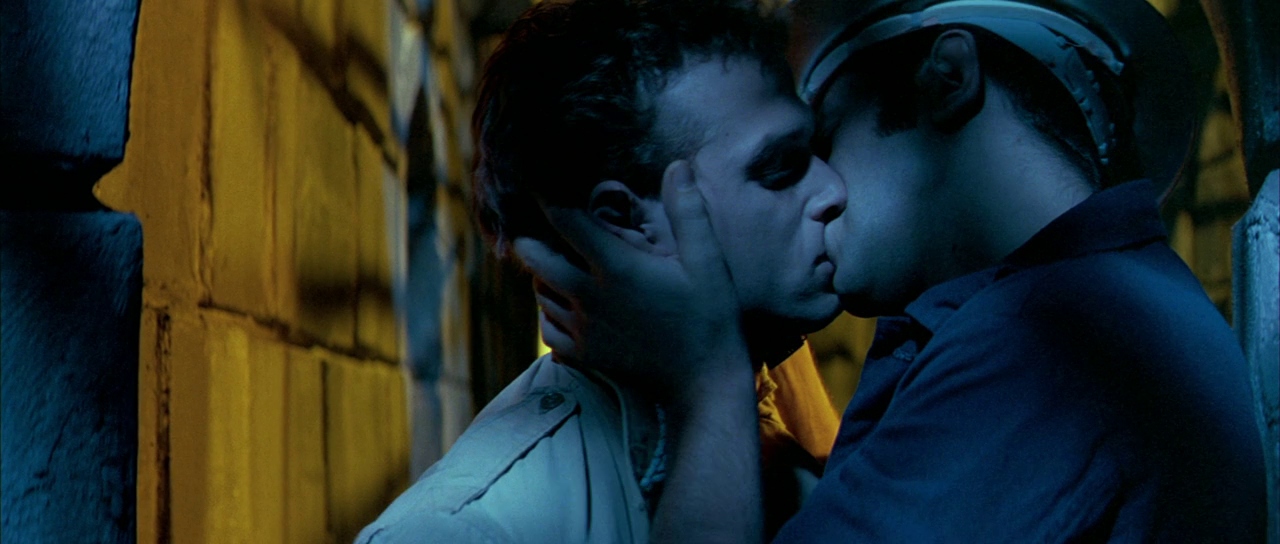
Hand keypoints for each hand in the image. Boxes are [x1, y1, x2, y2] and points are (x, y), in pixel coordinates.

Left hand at [514, 160, 751, 399]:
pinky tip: (567, 304)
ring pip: (539, 292)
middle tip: (540, 227)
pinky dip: (549, 312)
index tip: (539, 181)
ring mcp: (583, 329)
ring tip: (558, 263)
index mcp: (616, 268)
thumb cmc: (710, 317)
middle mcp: (589, 297)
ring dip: (542, 275)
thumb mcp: (708, 261)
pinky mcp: (584, 355)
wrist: (704, 383)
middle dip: (531, 237)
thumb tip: (678, 165)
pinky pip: (547, 328)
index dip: (547, 196)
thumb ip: (689, 210)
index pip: (565, 221)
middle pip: (534, 257)